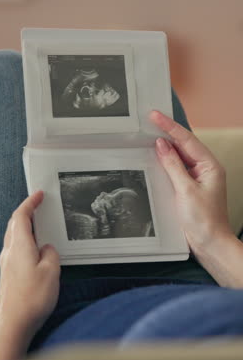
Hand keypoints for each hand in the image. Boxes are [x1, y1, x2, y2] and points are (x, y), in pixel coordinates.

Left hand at [0, 191, 59, 343]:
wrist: (13, 324)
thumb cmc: (32, 299)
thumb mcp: (51, 271)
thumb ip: (50, 254)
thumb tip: (47, 249)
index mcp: (20, 246)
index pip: (21, 216)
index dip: (30, 203)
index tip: (38, 195)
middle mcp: (9, 252)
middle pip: (14, 224)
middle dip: (26, 212)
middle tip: (38, 206)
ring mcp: (7, 263)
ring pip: (13, 237)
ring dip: (25, 226)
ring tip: (39, 225)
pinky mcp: (8, 274)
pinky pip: (15, 249)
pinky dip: (24, 241)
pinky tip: (35, 250)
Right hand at [150, 111, 231, 255]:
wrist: (210, 243)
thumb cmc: (204, 220)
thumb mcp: (185, 190)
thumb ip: (173, 165)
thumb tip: (162, 145)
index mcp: (210, 166)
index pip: (187, 140)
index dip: (169, 126)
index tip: (155, 116)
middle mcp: (205, 169)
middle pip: (184, 144)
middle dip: (167, 132)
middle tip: (149, 121)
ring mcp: (198, 178)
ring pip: (180, 156)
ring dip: (165, 146)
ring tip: (149, 135)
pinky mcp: (190, 187)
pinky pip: (177, 168)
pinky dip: (165, 162)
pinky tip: (155, 158)